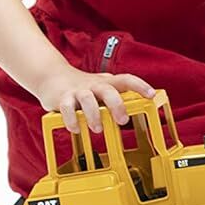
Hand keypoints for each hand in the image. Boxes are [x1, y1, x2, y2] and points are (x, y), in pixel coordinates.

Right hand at [34, 66, 154, 133]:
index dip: (140, 86)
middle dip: (117, 106)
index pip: (127, 79)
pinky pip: (67, 108)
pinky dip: (72, 120)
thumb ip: (117, 97)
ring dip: (94, 115)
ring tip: (98, 129)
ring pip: (87, 100)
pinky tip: (76, 129)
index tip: (151, 95)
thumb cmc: (84, 86)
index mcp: (107, 83)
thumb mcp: (102, 87)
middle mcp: (94, 85)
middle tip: (123, 121)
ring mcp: (78, 91)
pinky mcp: (62, 98)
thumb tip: (139, 111)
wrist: (53, 76)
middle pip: (108, 91)